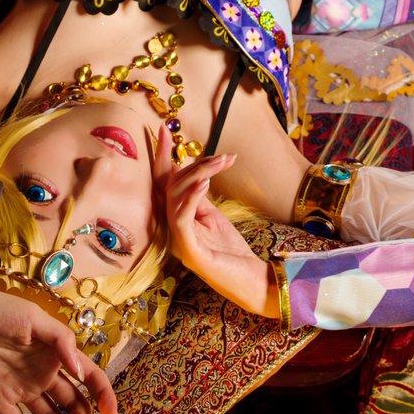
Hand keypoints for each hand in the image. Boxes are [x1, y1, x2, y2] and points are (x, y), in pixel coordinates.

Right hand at [154, 128, 278, 318]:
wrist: (251, 282)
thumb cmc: (231, 252)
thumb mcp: (213, 217)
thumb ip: (199, 198)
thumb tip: (191, 172)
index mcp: (176, 220)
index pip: (164, 185)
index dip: (163, 158)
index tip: (164, 131)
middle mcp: (171, 230)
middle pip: (170, 187)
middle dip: (194, 165)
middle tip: (222, 157)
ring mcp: (178, 243)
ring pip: (175, 199)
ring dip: (198, 176)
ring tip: (220, 164)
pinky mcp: (190, 253)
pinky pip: (181, 220)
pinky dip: (190, 198)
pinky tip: (205, 184)